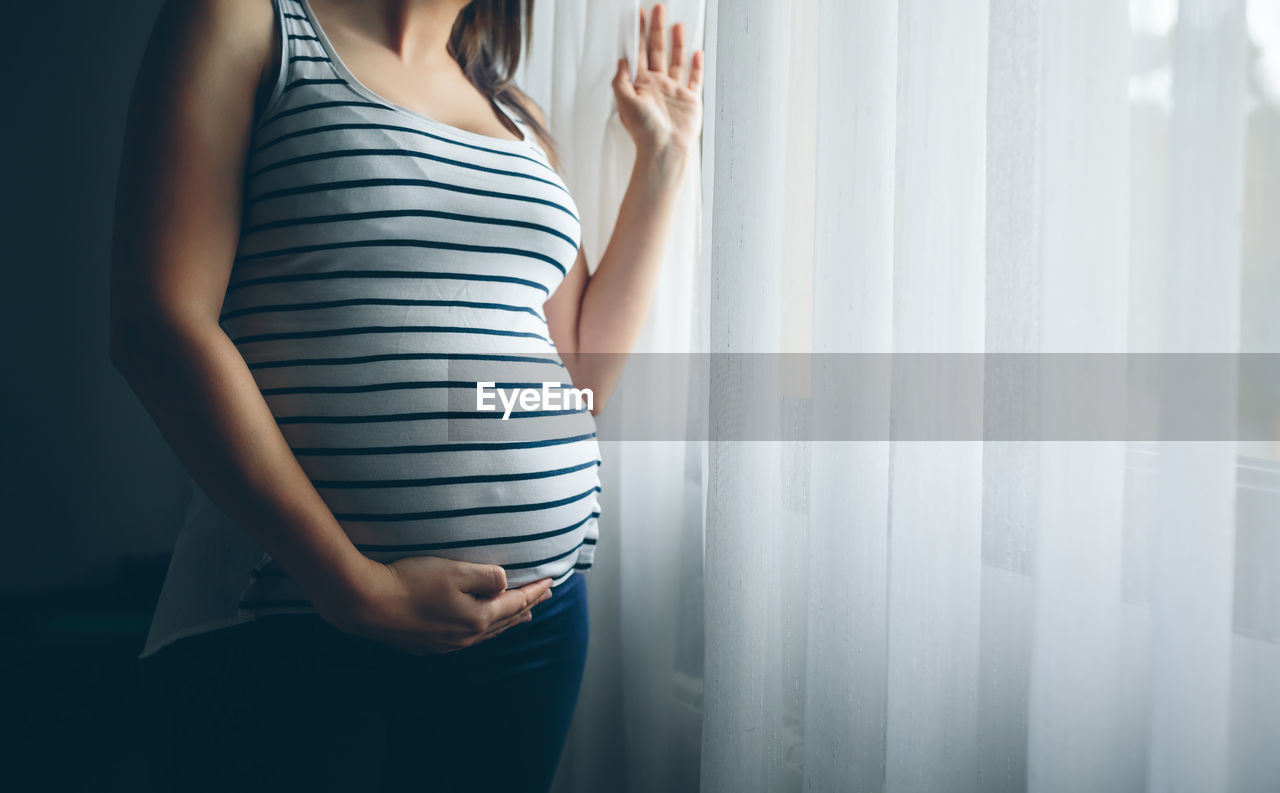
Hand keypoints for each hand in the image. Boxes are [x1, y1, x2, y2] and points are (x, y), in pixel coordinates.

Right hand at [320, 555, 553, 654]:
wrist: (366, 605)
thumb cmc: (411, 582)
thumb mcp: (456, 570)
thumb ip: (487, 576)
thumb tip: (505, 583)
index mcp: (478, 618)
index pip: (516, 603)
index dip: (535, 590)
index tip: (552, 581)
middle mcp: (466, 637)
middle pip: (506, 621)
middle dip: (527, 606)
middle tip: (544, 596)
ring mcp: (446, 644)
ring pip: (487, 632)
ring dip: (507, 620)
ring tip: (521, 615)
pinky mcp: (427, 645)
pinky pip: (467, 637)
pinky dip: (483, 628)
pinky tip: (479, 626)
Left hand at [613, 3, 704, 159]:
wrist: (664, 149)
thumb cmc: (643, 130)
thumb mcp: (624, 101)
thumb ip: (621, 79)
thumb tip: (621, 60)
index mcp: (641, 85)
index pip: (638, 53)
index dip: (637, 34)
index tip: (638, 16)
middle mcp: (658, 85)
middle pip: (657, 51)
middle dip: (657, 29)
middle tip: (658, 9)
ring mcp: (674, 92)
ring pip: (676, 60)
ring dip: (676, 43)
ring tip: (677, 25)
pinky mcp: (690, 100)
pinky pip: (694, 79)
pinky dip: (696, 66)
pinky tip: (697, 53)